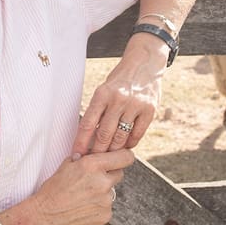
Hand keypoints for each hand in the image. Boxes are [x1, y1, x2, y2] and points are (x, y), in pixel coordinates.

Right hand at [28, 150, 134, 224]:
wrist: (46, 215)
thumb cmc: (53, 189)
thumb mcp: (67, 165)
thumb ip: (86, 157)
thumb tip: (97, 151)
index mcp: (93, 165)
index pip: (125, 157)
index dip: (123, 156)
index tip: (122, 158)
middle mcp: (102, 182)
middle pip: (119, 173)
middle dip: (109, 174)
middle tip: (93, 179)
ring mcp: (106, 200)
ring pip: (112, 191)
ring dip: (102, 191)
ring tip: (83, 196)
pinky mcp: (106, 215)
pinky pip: (107, 205)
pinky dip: (99, 205)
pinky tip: (84, 206)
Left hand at [73, 34, 165, 155]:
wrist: (144, 63)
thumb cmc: (120, 80)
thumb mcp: (104, 89)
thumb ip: (98, 110)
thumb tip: (88, 137)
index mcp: (102, 94)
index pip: (88, 124)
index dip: (81, 142)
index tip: (76, 155)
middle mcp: (118, 99)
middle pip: (104, 134)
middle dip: (96, 151)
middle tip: (92, 161)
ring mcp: (135, 105)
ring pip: (121, 137)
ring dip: (113, 150)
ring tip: (108, 157)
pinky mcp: (149, 110)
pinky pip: (137, 134)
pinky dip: (130, 144)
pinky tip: (125, 147)